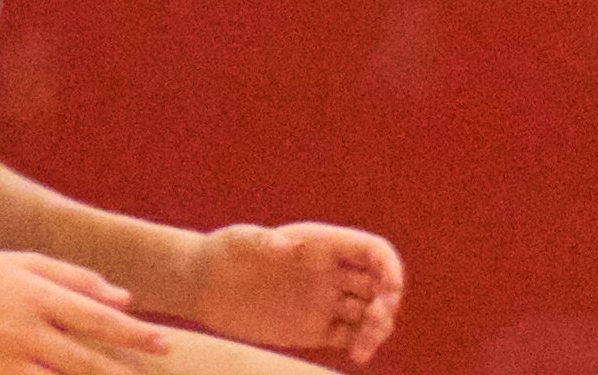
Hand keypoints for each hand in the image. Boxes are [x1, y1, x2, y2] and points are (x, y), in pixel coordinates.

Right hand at [0, 252, 170, 374]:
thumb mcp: (24, 263)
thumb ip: (75, 278)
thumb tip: (124, 297)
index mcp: (36, 296)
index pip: (97, 317)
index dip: (135, 332)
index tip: (165, 342)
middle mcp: (23, 333)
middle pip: (85, 361)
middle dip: (124, 373)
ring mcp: (3, 365)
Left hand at [189, 222, 407, 362]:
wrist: (207, 283)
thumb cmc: (225, 253)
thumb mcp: (241, 242)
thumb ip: (262, 242)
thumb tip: (283, 245)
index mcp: (322, 245)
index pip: (371, 251)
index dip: (389, 268)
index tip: (390, 290)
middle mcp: (330, 272)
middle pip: (377, 284)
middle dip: (386, 302)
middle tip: (375, 322)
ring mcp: (324, 301)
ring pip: (367, 313)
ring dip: (377, 327)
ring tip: (363, 347)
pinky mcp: (314, 328)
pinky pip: (348, 335)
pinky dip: (360, 344)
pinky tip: (357, 355)